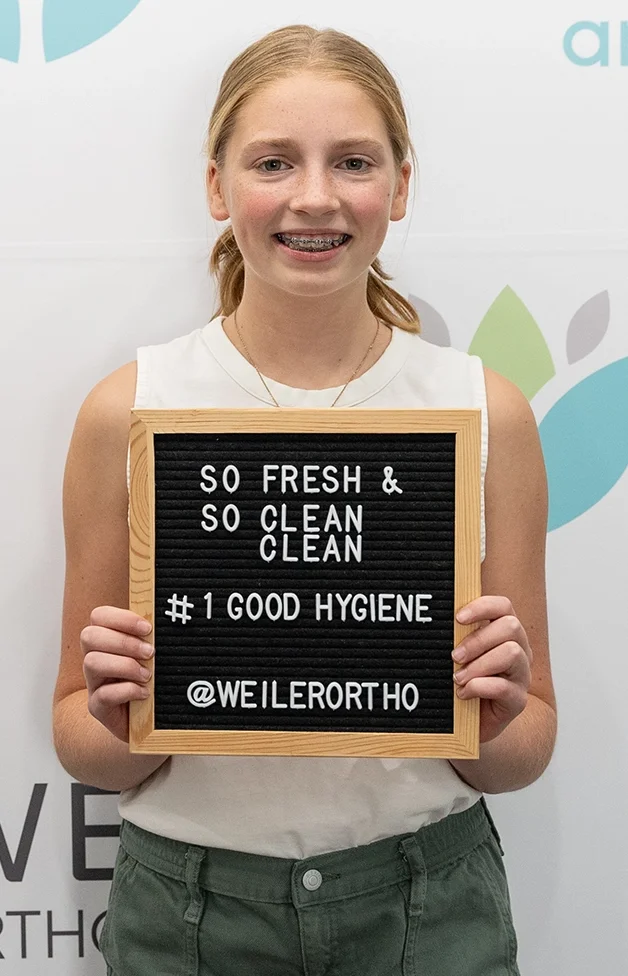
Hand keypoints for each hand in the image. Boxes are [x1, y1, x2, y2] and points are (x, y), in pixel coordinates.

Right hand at [81, 607, 153, 742]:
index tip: (148, 628)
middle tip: (150, 652)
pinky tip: (144, 693)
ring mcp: (93, 683)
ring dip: (125, 665)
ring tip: (147, 675)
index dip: (121, 618)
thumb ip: (151, 639)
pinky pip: (103, 694)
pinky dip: (127, 690)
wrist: (146, 721)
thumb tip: (166, 622)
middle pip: (89, 636)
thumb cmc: (150, 681)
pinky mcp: (97, 706)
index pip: (99, 616)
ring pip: (91, 662)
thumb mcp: (153, 656)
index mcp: (106, 640)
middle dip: (123, 641)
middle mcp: (95, 658)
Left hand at [453, 596, 532, 743]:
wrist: (470, 724)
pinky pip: (504, 687)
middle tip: (454, 656)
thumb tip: (437, 617)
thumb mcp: (459, 655)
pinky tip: (463, 693)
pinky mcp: (518, 700)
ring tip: (458, 677)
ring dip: (479, 664)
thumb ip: (456, 636)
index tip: (458, 618)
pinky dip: (479, 687)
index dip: (482, 607)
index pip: (503, 606)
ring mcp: (522, 675)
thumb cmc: (463, 682)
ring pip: (511, 653)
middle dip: (478, 640)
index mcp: (504, 633)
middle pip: (510, 626)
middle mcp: (519, 649)